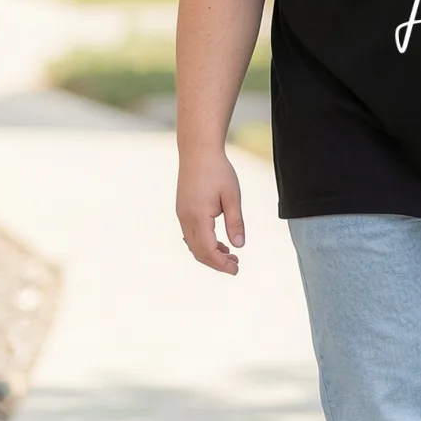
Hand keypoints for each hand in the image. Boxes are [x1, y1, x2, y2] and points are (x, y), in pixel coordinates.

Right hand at [176, 149, 245, 274]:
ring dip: (209, 253)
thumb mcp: (232, 196)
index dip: (221, 264)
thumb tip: (239, 246)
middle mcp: (186, 218)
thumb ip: (235, 222)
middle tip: (235, 264)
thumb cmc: (217, 170)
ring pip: (193, 244)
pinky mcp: (182, 210)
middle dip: (216, 262)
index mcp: (198, 216)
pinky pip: (190, 235)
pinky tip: (217, 242)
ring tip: (229, 254)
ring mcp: (182, 215)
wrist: (198, 152)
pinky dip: (203, 243)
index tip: (236, 269)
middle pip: (198, 252)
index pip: (208, 250)